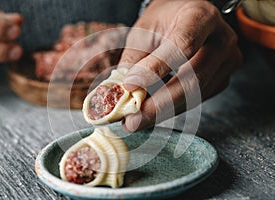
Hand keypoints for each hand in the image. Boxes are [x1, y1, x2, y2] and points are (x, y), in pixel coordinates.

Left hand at [119, 0, 241, 131]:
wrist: (186, 17)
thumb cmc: (164, 21)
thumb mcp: (144, 32)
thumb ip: (134, 60)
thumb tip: (121, 93)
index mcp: (200, 16)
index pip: (182, 46)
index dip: (155, 70)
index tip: (129, 87)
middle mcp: (221, 39)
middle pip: (193, 79)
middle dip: (160, 105)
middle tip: (133, 121)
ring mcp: (227, 60)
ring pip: (196, 95)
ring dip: (164, 111)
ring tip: (138, 119)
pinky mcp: (223, 78)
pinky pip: (198, 100)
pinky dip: (174, 108)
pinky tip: (155, 111)